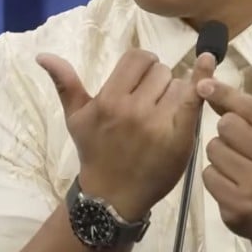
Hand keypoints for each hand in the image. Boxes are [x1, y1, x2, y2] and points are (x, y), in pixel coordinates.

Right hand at [36, 49, 216, 219]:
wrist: (112, 196)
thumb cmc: (95, 152)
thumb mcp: (76, 118)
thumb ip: (65, 84)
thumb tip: (42, 55)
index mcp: (109, 100)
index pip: (138, 59)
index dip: (142, 67)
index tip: (140, 82)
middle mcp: (133, 109)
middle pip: (160, 71)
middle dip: (158, 83)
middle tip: (150, 106)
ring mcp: (157, 124)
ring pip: (178, 85)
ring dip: (175, 94)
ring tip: (163, 116)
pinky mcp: (180, 136)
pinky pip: (194, 98)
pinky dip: (203, 79)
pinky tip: (209, 61)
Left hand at [196, 78, 251, 246]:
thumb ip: (246, 113)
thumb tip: (207, 87)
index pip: (250, 108)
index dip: (223, 93)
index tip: (203, 85)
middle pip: (227, 126)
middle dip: (226, 132)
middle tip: (238, 146)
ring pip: (214, 150)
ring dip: (219, 155)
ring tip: (236, 167)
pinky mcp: (237, 208)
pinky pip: (208, 175)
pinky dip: (215, 176)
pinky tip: (231, 184)